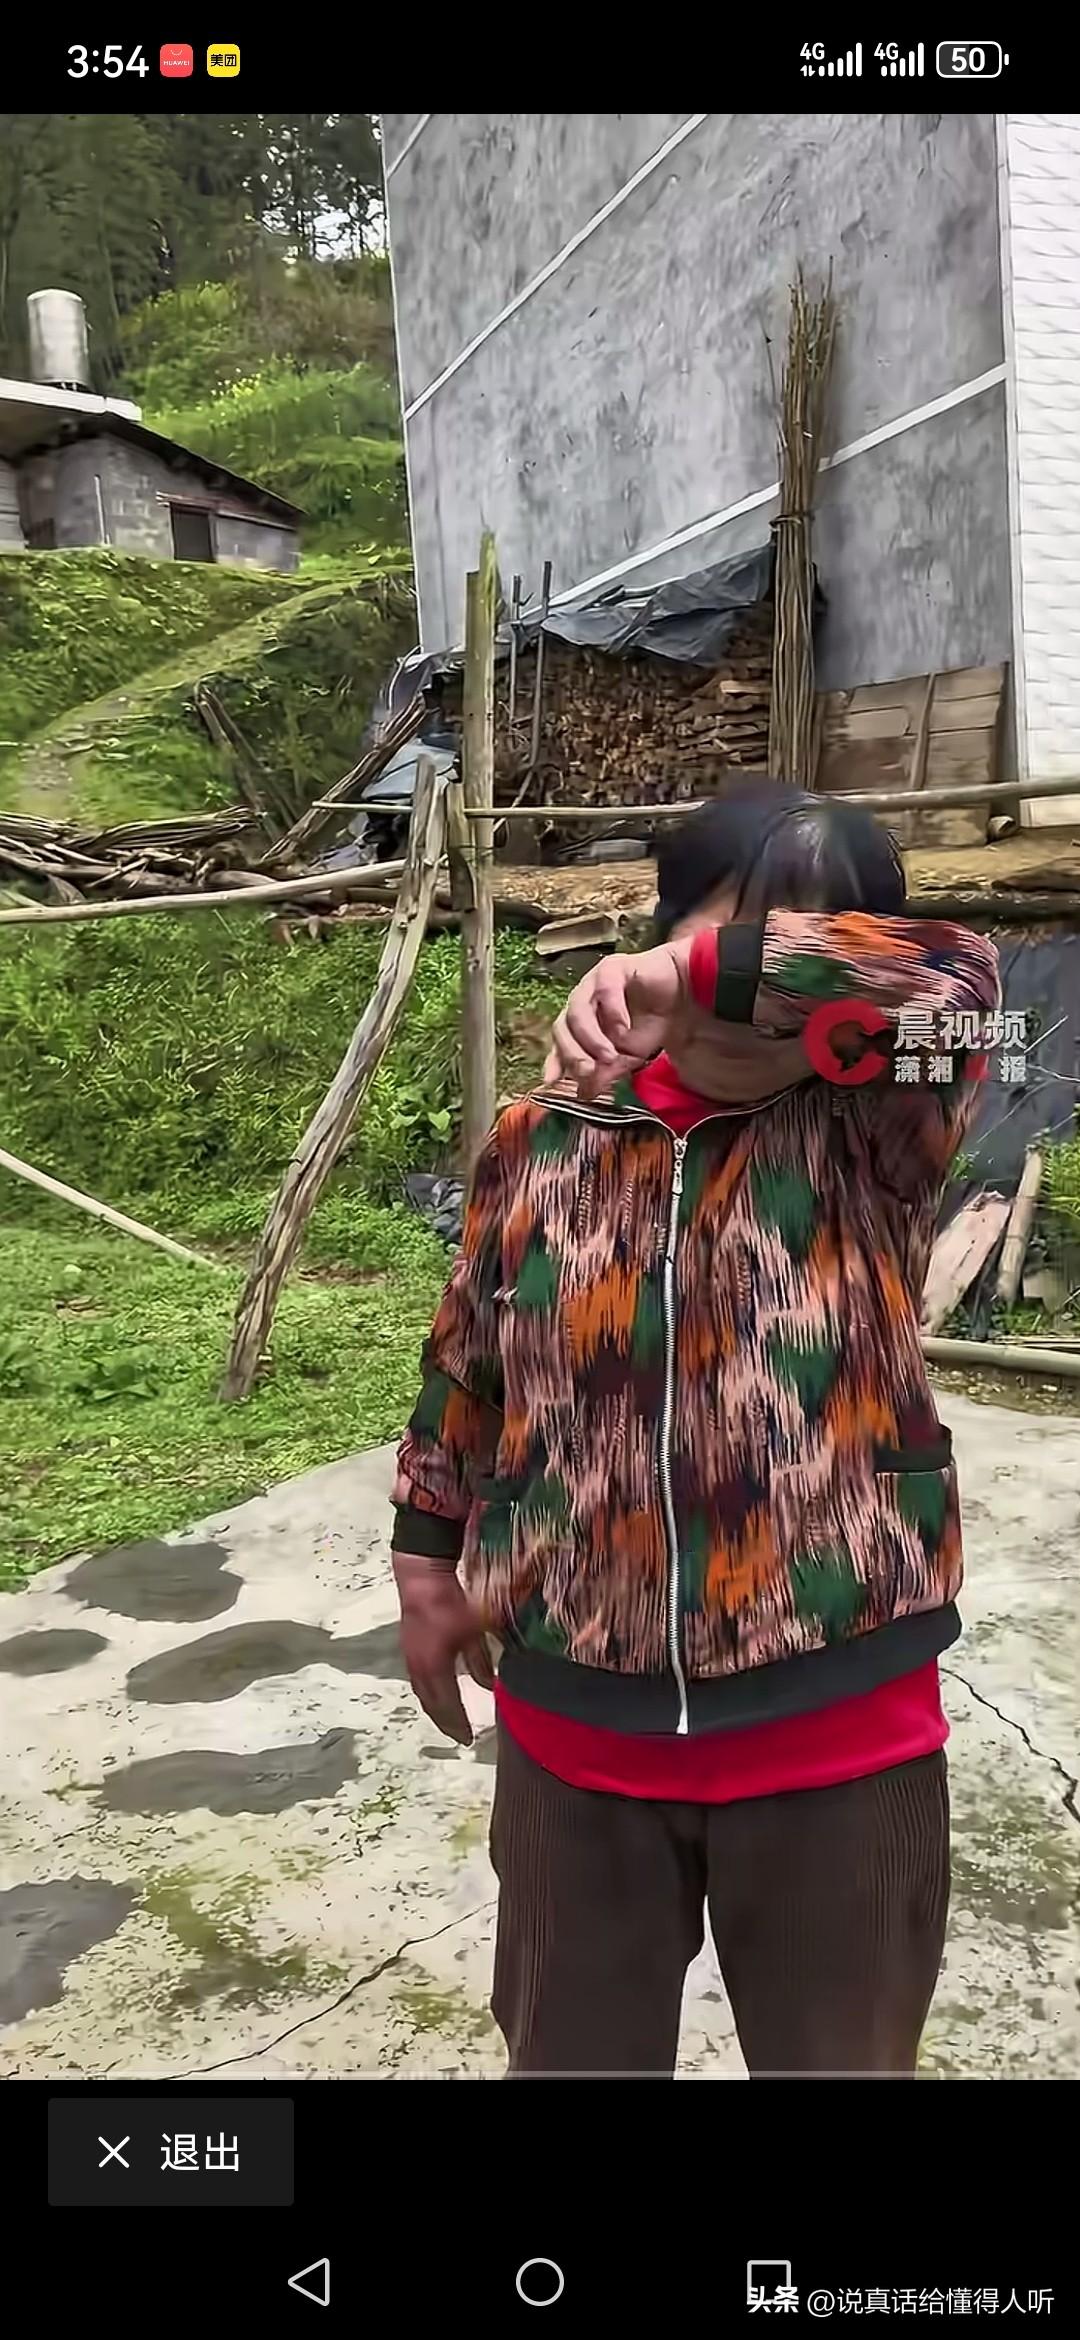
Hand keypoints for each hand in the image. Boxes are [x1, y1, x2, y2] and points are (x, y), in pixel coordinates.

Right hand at [393, 1550, 493, 1745]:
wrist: (422, 1577)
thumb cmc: (450, 1603)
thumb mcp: (474, 1632)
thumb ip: (481, 1659)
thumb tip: (491, 1683)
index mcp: (435, 1668)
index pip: (448, 1704)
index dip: (458, 1723)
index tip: (469, 1739)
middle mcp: (420, 1669)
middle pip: (432, 1704)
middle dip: (446, 1722)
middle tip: (460, 1736)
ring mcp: (412, 1659)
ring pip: (424, 1693)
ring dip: (437, 1709)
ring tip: (450, 1720)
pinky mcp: (411, 1649)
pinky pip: (421, 1680)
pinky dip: (432, 1692)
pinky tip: (442, 1692)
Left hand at [543, 939, 692, 1097]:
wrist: (682, 995)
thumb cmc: (652, 1022)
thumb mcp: (628, 1056)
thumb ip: (606, 1072)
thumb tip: (584, 1094)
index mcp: (582, 1021)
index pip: (560, 1042)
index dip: (555, 1061)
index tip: (551, 1081)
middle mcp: (582, 1001)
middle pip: (562, 1027)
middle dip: (572, 1053)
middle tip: (588, 1072)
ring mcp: (594, 983)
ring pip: (577, 1010)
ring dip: (591, 1038)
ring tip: (610, 1055)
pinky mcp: (613, 968)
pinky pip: (605, 990)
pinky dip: (612, 1012)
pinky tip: (623, 1028)